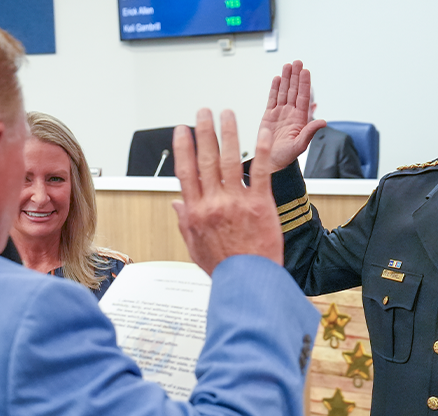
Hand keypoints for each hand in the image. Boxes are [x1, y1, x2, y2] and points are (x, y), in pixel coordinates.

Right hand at [171, 109, 283, 273]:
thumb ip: (185, 223)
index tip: (183, 130)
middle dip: (204, 131)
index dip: (183, 147)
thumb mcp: (195, 248)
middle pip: (206, 160)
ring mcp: (237, 202)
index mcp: (196, 212)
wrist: (250, 282)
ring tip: (228, 113)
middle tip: (204, 112)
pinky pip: (259, 172)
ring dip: (229, 133)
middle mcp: (214, 203)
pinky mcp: (261, 204)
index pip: (186, 171)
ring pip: (231, 160)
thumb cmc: (224, 267)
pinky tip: (261, 133)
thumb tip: (176, 204)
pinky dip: (261, 150)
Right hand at [253, 60, 326, 174]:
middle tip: (297, 62)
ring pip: (283, 92)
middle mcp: (291, 113)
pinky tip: (277, 78)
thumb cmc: (286, 157)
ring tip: (287, 66)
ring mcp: (280, 113)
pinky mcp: (269, 115)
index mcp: (300, 119)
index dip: (304, 84)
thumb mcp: (300, 145)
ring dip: (285, 79)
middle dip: (295, 76)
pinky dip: (274, 88)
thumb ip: (310, 132)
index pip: (302, 97)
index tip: (305, 71)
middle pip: (293, 90)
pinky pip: (272, 99)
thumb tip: (323, 122)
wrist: (271, 162)